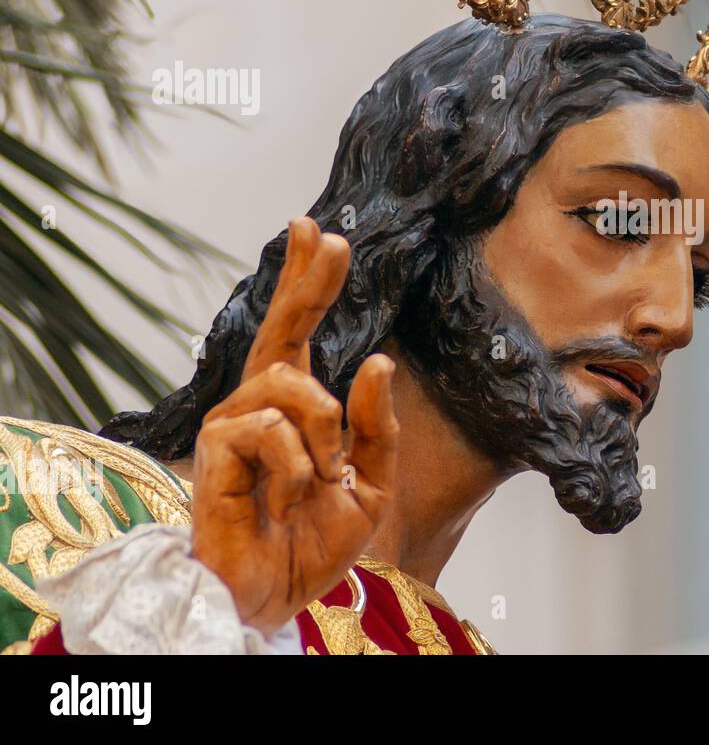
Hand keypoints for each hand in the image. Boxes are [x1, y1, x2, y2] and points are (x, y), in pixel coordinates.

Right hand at [190, 217, 398, 635]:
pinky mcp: (215, 448)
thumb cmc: (314, 542)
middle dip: (308, 280)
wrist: (277, 596)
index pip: (303, 332)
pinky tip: (285, 499)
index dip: (308, 282)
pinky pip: (271, 431)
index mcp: (299, 407)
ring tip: (317, 481)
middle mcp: (262, 403)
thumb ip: (376, 428)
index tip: (316, 230)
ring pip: (292, 386)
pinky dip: (295, 469)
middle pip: (281, 326)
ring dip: (322, 437)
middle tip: (328, 236)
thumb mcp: (370, 485)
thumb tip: (376, 360)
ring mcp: (234, 422)